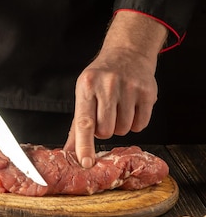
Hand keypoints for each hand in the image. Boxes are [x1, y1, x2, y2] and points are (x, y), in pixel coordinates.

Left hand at [64, 11, 167, 166]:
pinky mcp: (147, 93)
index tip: (85, 163)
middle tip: (106, 115)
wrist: (127, 53)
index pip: (84, 122)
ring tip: (119, 108)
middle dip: (105, 130)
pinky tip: (132, 107)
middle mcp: (108, 86)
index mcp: (87, 86)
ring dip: (121, 126)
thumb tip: (69, 152)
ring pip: (124, 130)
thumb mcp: (84, 92)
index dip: (84, 145)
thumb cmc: (101, 77)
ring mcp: (129, 88)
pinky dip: (136, 123)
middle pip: (106, 131)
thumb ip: (77, 124)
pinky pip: (141, 125)